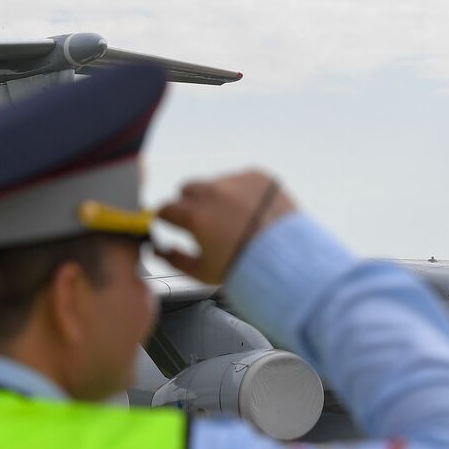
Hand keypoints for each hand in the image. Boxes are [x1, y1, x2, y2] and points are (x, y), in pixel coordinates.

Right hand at [155, 170, 295, 283]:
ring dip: (218, 197)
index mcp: (195, 215)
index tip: (171, 223)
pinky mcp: (258, 176)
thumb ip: (173, 259)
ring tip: (235, 221)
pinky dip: (242, 193)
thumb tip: (159, 249)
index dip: (167, 218)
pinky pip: (241, 180)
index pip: (165, 208)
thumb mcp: (202, 272)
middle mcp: (213, 193)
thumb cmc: (246, 269)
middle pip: (187, 190)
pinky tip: (252, 212)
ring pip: (215, 184)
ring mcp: (236, 181)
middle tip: (205, 222)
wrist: (288, 260)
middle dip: (190, 203)